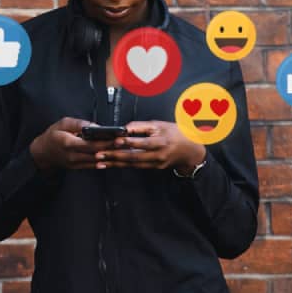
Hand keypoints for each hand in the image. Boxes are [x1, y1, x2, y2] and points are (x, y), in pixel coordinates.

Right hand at [29, 117, 117, 172]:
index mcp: (69, 143)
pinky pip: (93, 165)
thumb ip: (79, 124)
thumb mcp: (63, 123)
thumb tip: (95, 126)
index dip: (106, 142)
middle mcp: (73, 156)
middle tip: (125, 144)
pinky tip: (114, 158)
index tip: (117, 138)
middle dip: (112, 149)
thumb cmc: (53, 136)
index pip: (91, 144)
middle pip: (97, 154)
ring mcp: (75, 163)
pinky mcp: (78, 167)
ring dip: (111, 157)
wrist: (43, 152)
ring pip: (97, 161)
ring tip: (123, 151)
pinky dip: (104, 161)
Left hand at [91, 120, 205, 173]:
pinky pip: (136, 166)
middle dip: (115, 155)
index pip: (142, 142)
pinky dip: (123, 165)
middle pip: (134, 156)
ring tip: (102, 161)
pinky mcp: (154, 168)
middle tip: (100, 154)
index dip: (128, 142)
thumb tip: (125, 128)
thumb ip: (142, 126)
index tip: (114, 140)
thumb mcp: (161, 124)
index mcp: (161, 140)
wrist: (191, 150)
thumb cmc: (176, 133)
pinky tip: (113, 164)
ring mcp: (156, 163)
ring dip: (115, 162)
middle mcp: (158, 154)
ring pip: (133, 163)